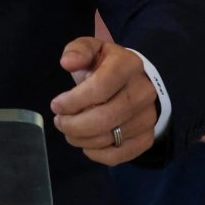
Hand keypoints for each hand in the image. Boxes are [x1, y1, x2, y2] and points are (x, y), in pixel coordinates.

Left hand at [50, 37, 158, 165]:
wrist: (135, 81)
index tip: (56, 105)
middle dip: (74, 125)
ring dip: (81, 139)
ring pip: (109, 138)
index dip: (73, 101)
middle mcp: (144, 92)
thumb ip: (77, 51)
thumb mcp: (92, 49)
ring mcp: (148, 117)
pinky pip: (119, 155)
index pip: (99, 88)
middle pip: (105, 118)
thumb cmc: (106, 65)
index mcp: (128, 65)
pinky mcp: (147, 137)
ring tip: (69, 131)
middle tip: (59, 122)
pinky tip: (86, 144)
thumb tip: (67, 63)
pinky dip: (97, 154)